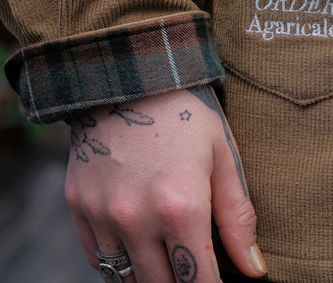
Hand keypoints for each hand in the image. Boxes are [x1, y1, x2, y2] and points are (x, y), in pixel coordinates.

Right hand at [64, 85, 266, 281]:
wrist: (126, 71)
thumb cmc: (185, 111)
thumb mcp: (222, 154)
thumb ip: (238, 217)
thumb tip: (254, 269)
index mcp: (181, 207)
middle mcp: (136, 219)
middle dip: (183, 282)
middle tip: (196, 264)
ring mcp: (101, 215)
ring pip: (127, 278)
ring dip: (151, 275)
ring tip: (169, 255)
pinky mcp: (78, 206)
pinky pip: (98, 258)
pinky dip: (119, 260)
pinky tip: (139, 242)